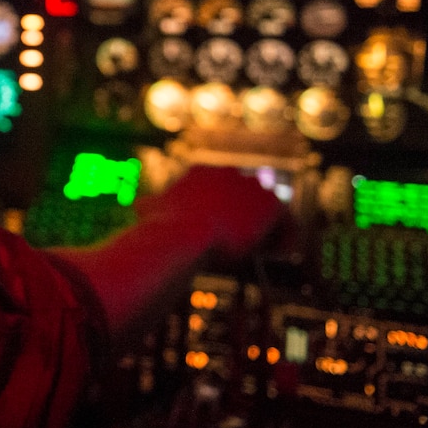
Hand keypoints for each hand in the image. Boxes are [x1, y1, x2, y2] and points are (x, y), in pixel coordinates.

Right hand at [135, 165, 283, 258]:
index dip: (224, 214)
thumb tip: (141, 206)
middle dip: (246, 219)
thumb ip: (152, 205)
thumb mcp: (150, 209)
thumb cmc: (163, 225)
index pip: (222, 190)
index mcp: (202, 171)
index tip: (224, 233)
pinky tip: (275, 256)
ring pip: (266, 210)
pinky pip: (286, 223)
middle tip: (245, 244)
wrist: (184, 234)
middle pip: (246, 197)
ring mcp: (251, 186)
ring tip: (264, 253)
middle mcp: (229, 173)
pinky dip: (284, 240)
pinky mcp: (270, 203)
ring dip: (268, 230)